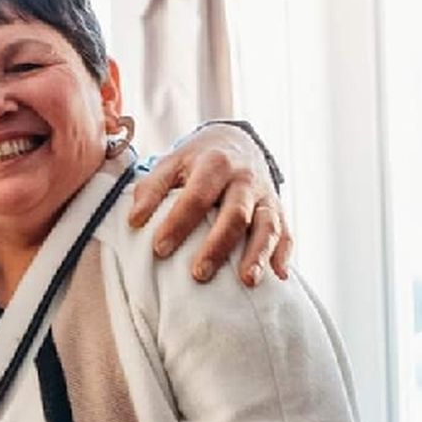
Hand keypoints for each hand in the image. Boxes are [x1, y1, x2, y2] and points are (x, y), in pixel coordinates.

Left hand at [128, 123, 291, 285]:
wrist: (236, 141)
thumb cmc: (196, 160)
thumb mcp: (171, 163)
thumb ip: (151, 188)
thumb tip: (134, 220)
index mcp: (214, 164)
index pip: (196, 196)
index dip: (178, 223)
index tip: (159, 249)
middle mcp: (244, 179)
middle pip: (235, 214)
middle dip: (217, 246)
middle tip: (198, 274)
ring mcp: (265, 195)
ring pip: (267, 225)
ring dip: (258, 254)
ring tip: (247, 281)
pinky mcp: (278, 209)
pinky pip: (286, 232)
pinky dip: (284, 254)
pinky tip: (279, 276)